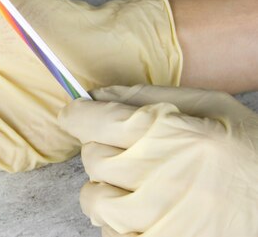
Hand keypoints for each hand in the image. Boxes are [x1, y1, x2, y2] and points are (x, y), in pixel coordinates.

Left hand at [59, 85, 257, 236]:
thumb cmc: (251, 152)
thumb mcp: (213, 107)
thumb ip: (149, 96)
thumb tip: (98, 94)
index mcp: (175, 136)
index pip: (96, 122)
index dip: (77, 114)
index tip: (76, 114)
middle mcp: (164, 178)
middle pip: (92, 158)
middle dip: (99, 148)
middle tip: (124, 149)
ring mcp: (161, 220)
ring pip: (94, 199)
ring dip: (104, 187)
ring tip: (132, 182)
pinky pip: (110, 233)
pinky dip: (116, 220)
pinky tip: (141, 209)